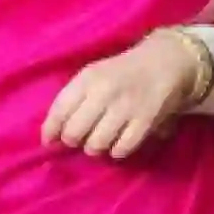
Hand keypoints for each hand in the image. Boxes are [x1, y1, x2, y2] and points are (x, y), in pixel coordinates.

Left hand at [42, 30, 197, 159]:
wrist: (164, 62)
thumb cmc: (121, 72)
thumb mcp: (92, 75)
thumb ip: (71, 101)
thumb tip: (49, 136)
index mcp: (87, 78)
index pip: (59, 110)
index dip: (50, 131)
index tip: (49, 141)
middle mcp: (103, 92)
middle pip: (74, 133)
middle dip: (73, 140)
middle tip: (80, 138)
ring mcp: (125, 107)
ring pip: (96, 145)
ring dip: (94, 147)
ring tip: (100, 140)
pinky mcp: (144, 121)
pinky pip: (121, 149)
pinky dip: (117, 151)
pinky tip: (118, 143)